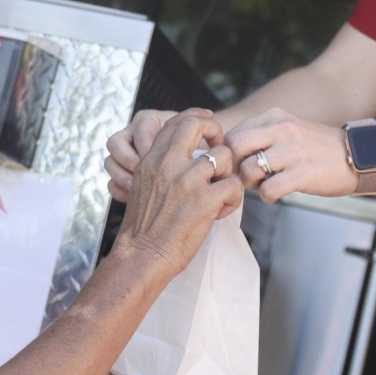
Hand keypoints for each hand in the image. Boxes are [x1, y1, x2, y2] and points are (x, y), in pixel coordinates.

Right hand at [115, 110, 243, 272]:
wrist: (142, 255)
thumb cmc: (145, 227)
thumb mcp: (144, 185)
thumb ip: (161, 165)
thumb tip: (185, 152)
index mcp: (152, 159)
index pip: (176, 121)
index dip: (198, 119)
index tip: (207, 132)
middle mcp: (168, 164)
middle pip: (198, 124)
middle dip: (215, 131)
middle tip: (219, 149)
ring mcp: (187, 181)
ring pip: (224, 155)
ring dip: (227, 173)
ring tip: (219, 192)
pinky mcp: (205, 201)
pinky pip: (234, 185)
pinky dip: (232, 199)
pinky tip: (220, 211)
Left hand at [224, 108, 357, 202]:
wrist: (360, 157)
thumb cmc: (319, 149)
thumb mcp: (289, 130)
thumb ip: (261, 135)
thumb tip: (229, 153)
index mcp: (275, 117)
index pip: (232, 133)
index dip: (229, 154)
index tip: (240, 165)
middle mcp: (282, 130)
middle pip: (234, 147)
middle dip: (234, 167)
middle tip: (246, 177)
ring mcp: (293, 151)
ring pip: (249, 169)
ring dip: (251, 184)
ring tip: (265, 184)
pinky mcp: (303, 174)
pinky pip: (268, 190)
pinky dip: (268, 196)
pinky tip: (277, 194)